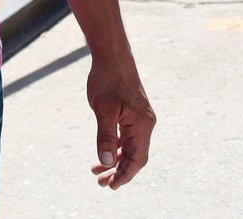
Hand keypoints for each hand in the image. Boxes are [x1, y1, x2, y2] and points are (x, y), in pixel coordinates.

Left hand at [85, 52, 154, 188]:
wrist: (112, 56)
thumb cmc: (107, 80)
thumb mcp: (103, 110)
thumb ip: (105, 137)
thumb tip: (106, 163)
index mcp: (142, 125)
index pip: (137, 159)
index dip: (125, 174)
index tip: (111, 186)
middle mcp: (145, 125)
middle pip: (134, 156)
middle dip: (119, 171)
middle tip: (101, 183)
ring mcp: (139, 120)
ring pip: (129, 148)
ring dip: (115, 161)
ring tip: (97, 172)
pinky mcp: (132, 115)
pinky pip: (126, 137)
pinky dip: (115, 147)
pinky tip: (103, 154)